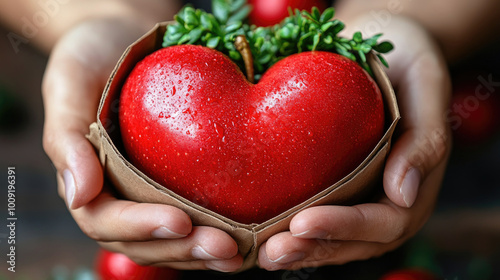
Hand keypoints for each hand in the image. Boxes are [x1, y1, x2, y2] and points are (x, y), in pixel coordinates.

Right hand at [42, 17, 242, 271]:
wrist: (121, 37)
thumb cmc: (89, 56)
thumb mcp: (68, 84)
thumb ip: (67, 138)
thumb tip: (79, 195)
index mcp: (88, 180)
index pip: (106, 220)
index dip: (141, 227)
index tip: (179, 221)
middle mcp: (120, 194)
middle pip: (145, 241)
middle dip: (183, 248)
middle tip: (224, 248)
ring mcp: (150, 191)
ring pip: (172, 239)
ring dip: (203, 251)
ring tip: (239, 253)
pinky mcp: (178, 179)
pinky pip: (195, 214)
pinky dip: (217, 229)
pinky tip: (245, 236)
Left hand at [258, 15, 450, 270]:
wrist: (382, 46)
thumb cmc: (407, 62)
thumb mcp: (427, 87)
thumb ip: (425, 141)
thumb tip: (403, 194)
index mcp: (413, 187)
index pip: (384, 223)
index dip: (345, 228)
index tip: (304, 223)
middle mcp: (384, 201)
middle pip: (352, 243)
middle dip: (312, 249)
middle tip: (272, 251)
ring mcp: (356, 198)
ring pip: (330, 239)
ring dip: (296, 249)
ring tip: (261, 253)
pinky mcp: (331, 187)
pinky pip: (311, 216)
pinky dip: (287, 229)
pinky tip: (258, 233)